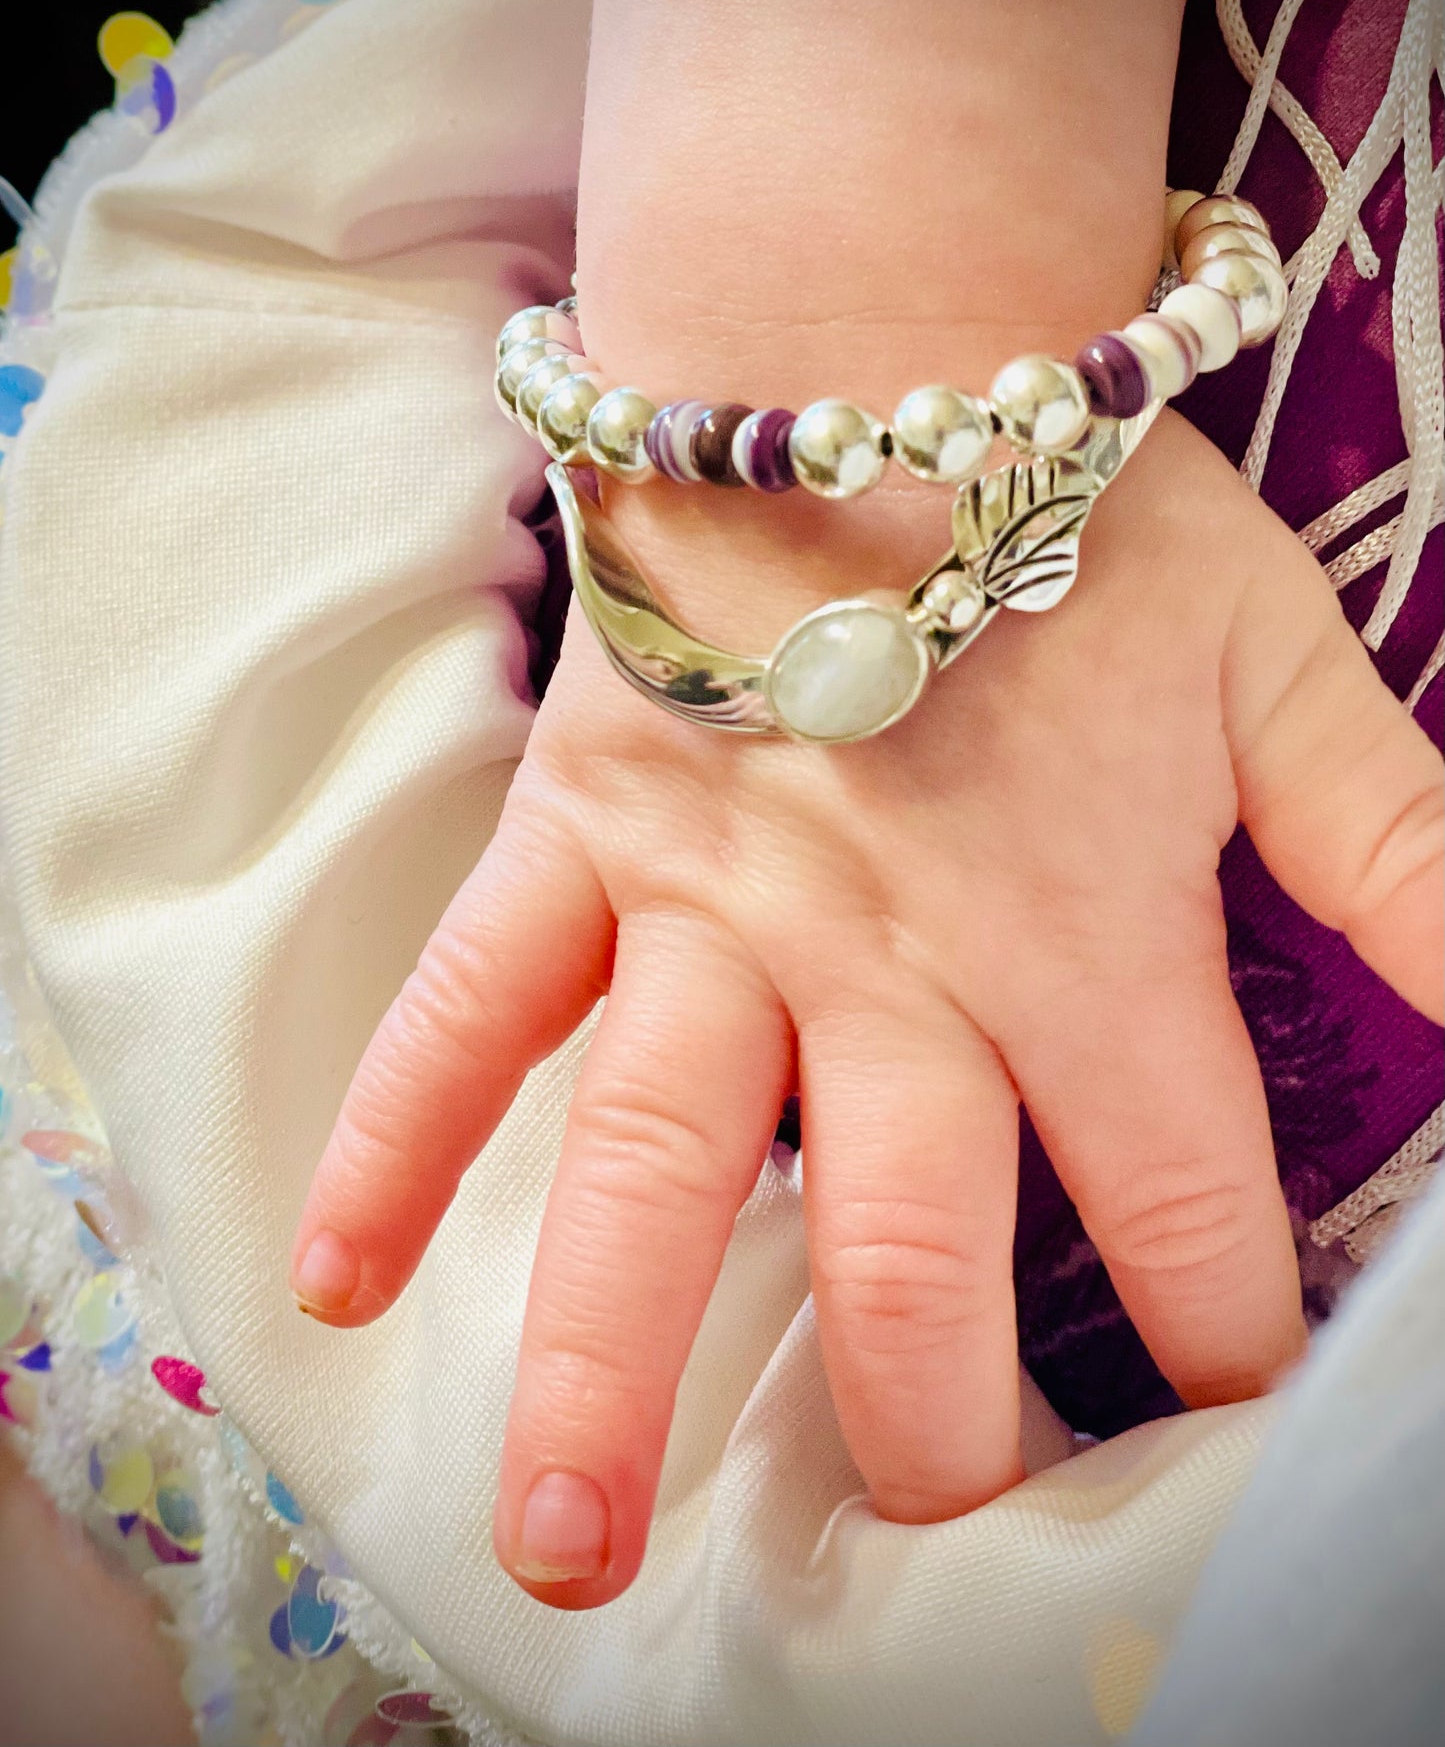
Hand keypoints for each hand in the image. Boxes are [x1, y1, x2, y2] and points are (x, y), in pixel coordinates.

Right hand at [289, 408, 1443, 1606]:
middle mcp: (881, 958)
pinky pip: (466, 999)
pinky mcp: (575, 845)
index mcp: (1077, 933)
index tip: (1221, 1420)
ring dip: (607, 1358)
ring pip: (651, 1161)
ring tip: (569, 1545)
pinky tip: (336, 1277)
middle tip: (919, 1555)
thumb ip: (1410, 860)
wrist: (867, 354)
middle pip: (902, 1241)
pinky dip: (397, 1133)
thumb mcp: (1285, 679)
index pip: (1178, 1207)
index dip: (1221, 1337)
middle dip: (927, 1421)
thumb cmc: (1077, 518)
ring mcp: (702, 909)